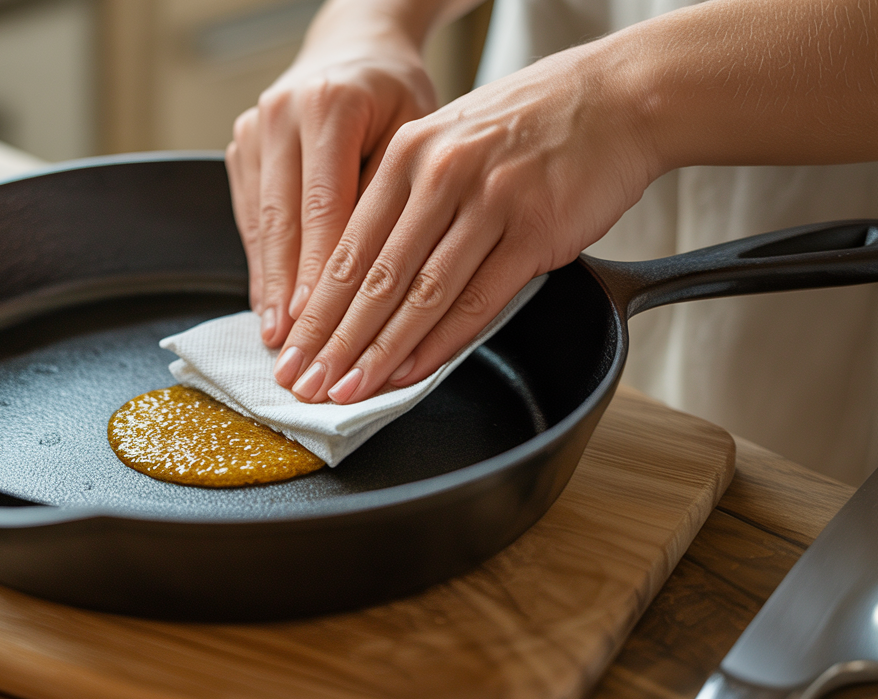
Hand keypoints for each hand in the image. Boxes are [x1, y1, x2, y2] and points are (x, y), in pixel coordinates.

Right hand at [225, 8, 437, 349]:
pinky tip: (269, 305)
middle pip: (284, 222)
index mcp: (331, 105)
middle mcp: (282, 113)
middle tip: (295, 351)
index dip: (321, 273)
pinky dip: (261, 263)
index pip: (326, 207)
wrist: (354, 46)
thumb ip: (391, 200)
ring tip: (278, 341)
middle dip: (288, 295)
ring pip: (260, 223)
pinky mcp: (241, 147)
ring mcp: (254, 129)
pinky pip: (249, 216)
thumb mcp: (415, 132)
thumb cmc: (398, 93)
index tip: (321, 327)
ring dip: (268, 287)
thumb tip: (380, 286)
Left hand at [272, 45, 660, 403]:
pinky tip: (410, 372)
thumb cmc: (530, 125)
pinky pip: (476, 300)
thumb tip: (364, 278)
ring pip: (419, 294)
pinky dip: (439, 343)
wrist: (618, 98)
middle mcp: (439, 175)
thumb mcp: (449, 141)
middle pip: (373, 276)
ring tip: (349, 389)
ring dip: (379, 351)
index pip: (348, 246)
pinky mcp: (534, 230)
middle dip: (333, 340)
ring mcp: (487, 202)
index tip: (293, 348)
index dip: (316, 307)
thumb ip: (406, 199)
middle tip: (307, 383)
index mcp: (406, 155)